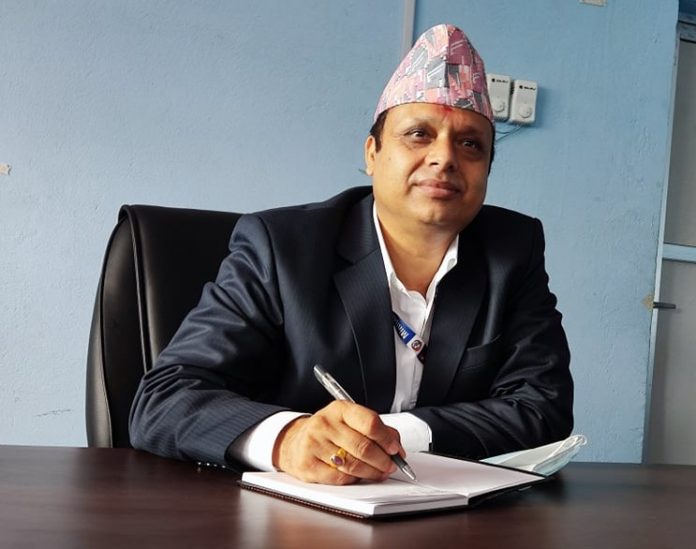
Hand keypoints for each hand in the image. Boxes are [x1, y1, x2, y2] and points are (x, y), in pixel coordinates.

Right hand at [272, 400, 403, 484]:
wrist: (294, 441)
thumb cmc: (329, 431)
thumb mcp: (350, 420)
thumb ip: (375, 429)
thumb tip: (396, 446)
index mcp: (340, 409)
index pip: (370, 423)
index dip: (387, 439)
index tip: (395, 449)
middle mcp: (325, 424)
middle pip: (364, 447)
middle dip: (383, 460)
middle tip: (391, 466)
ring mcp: (314, 445)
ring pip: (353, 465)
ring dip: (372, 473)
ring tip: (379, 473)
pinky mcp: (308, 466)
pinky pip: (340, 478)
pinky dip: (354, 480)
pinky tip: (358, 476)